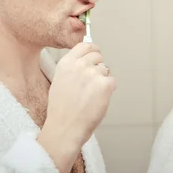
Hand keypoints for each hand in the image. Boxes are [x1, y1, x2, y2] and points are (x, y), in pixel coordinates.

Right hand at [37, 42, 115, 172]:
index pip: (85, 45)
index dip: (92, 51)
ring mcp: (93, 73)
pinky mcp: (105, 84)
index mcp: (66, 62)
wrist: (65, 127)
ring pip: (105, 70)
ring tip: (90, 96)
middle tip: (91, 83)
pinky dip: (108, 91)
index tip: (94, 55)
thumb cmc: (61, 109)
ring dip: (102, 81)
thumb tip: (85, 60)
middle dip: (98, 67)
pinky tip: (97, 100)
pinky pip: (112, 82)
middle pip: (98, 56)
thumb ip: (72, 68)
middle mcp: (80, 65)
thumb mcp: (60, 80)